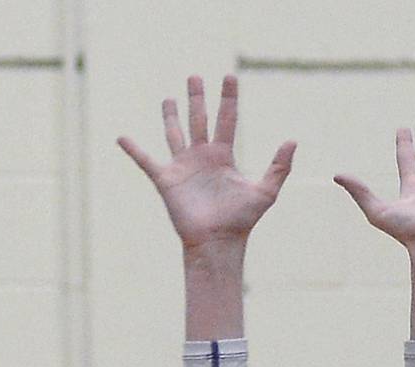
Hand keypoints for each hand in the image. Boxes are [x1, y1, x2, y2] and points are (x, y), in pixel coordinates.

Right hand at [118, 75, 294, 249]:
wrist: (218, 242)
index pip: (227, 120)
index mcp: (223, 156)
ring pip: (175, 133)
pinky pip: (146, 161)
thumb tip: (292, 140)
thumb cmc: (242, 220)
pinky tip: (122, 138)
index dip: (228, 99)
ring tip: (168, 98)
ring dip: (170, 115)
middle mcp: (202, 157)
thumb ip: (279, 167)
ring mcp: (183, 166)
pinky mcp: (166, 180)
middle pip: (199, 119)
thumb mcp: (265, 192)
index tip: (229, 77)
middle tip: (195, 76)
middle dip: (197, 98)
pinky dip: (133, 150)